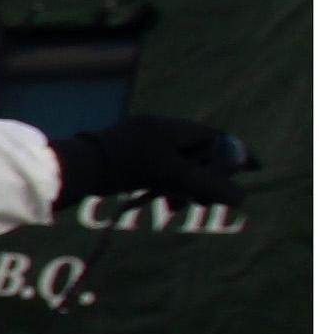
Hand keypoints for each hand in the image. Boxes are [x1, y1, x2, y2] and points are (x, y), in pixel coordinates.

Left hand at [50, 116, 252, 210]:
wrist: (77, 167)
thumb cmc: (126, 165)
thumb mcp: (172, 175)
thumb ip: (206, 184)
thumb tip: (239, 197)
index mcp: (171, 128)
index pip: (214, 137)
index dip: (236, 154)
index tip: (255, 168)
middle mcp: (158, 131)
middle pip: (197, 153)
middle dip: (208, 177)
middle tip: (210, 199)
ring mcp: (141, 144)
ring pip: (177, 165)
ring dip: (187, 186)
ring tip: (185, 206)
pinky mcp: (127, 159)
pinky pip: (159, 171)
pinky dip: (167, 186)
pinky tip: (167, 203)